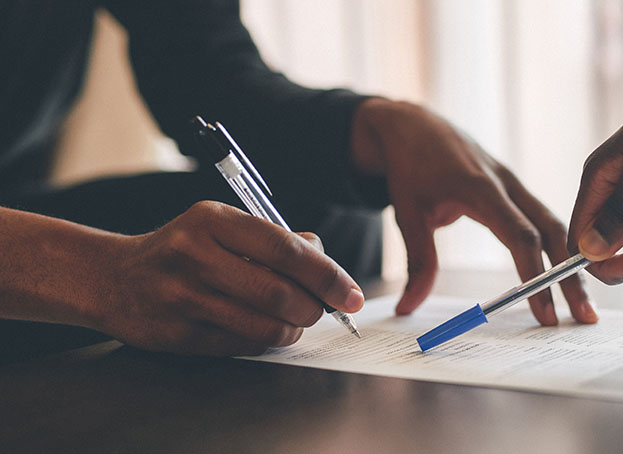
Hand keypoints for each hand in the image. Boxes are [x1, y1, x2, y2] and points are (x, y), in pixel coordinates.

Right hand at [90, 201, 363, 355]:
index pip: (284, 248)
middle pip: (279, 291)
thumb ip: (272, 237)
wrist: (113, 279)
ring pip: (263, 324)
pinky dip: (267, 341)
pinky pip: (242, 344)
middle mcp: (195, 255)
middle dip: (314, 307)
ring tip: (297, 320)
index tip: (351, 293)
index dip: (326, 274)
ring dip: (294, 328)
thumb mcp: (220, 225)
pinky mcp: (179, 333)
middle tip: (323, 309)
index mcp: (212, 220)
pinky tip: (268, 329)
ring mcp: (183, 297)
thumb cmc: (181, 249)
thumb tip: (323, 255)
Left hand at [352, 98, 592, 325]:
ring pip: (555, 224)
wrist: (414, 125)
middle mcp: (506, 184)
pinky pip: (544, 217)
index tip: (544, 312)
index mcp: (480, 188)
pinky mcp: (515, 187)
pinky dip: (560, 245)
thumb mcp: (407, 213)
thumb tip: (407, 307)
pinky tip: (569, 273)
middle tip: (585, 317)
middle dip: (570, 276)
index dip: (535, 274)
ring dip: (571, 263)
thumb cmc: (410, 166)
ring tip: (583, 304)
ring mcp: (514, 183)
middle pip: (552, 231)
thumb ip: (417, 261)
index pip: (520, 235)